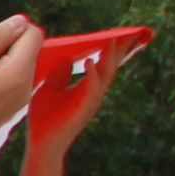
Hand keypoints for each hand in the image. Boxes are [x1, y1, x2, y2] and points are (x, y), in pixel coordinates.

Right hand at [0, 16, 46, 166]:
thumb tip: (20, 20)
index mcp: (18, 74)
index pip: (33, 34)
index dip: (7, 32)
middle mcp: (28, 86)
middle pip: (26, 47)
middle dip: (1, 48)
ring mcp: (22, 97)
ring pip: (18, 62)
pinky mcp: (13, 105)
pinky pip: (11, 77)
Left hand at [27, 30, 132, 157]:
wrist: (42, 144)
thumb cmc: (46, 118)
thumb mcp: (51, 87)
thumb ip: (61, 72)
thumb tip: (70, 55)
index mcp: (88, 87)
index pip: (105, 63)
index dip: (114, 49)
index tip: (125, 33)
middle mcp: (94, 92)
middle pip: (111, 66)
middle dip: (122, 49)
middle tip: (133, 31)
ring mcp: (91, 101)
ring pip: (106, 75)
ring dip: (110, 57)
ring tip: (114, 39)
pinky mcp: (83, 109)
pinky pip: (90, 89)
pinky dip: (92, 75)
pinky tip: (90, 62)